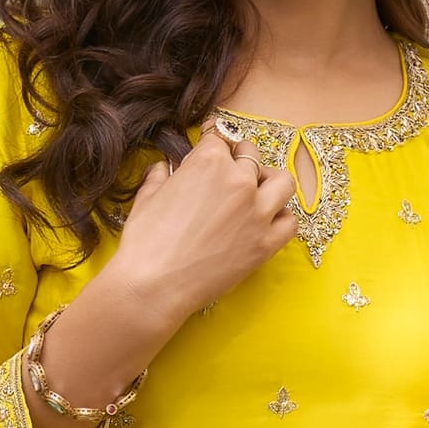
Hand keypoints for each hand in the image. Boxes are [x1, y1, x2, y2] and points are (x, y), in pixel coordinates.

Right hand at [28, 122, 296, 427]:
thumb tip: (163, 170)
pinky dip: (282, 221)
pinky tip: (265, 231)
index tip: (218, 155)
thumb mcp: (142, 207)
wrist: (148, 292)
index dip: (221, 146)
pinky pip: (290, 221)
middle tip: (235, 183)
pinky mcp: (267, 245)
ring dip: (271, 188)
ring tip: (256, 203)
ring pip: (281, 182)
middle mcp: (234, 179)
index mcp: (202, 162)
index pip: (224, 135)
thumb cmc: (138, 250)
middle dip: (247, 165)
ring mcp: (256, 211)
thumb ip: (158, 183)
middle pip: (256, 155)